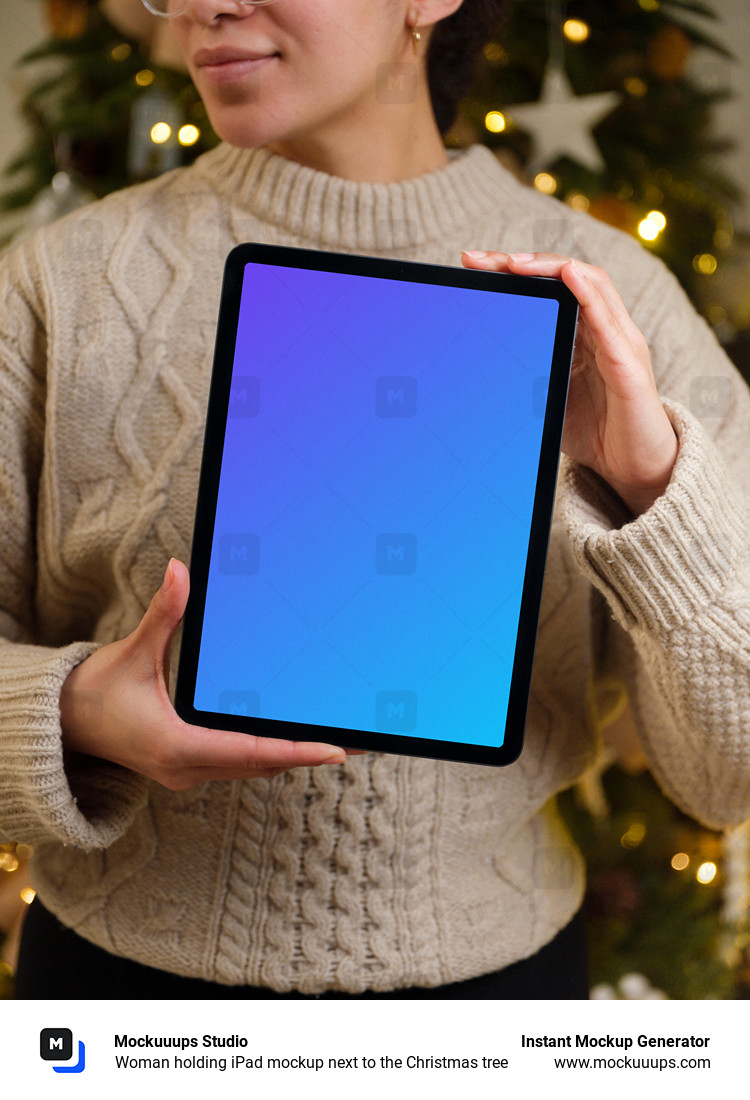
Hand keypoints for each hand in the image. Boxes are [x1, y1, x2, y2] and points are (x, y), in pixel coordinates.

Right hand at [60, 559, 349, 789]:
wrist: (62, 725)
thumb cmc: (94, 691)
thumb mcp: (130, 652)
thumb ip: (162, 615)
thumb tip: (181, 571)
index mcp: (177, 747)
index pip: (253, 751)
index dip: (298, 750)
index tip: (337, 750)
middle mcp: (188, 769)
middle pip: (263, 763)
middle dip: (309, 752)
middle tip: (359, 743)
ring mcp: (188, 773)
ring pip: (254, 767)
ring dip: (294, 754)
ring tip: (339, 742)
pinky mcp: (188, 767)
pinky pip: (240, 763)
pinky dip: (271, 752)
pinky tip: (295, 737)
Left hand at [461, 250, 678, 516]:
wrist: (635, 467)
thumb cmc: (596, 429)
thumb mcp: (549, 395)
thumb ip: (527, 372)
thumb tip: (476, 365)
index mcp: (584, 332)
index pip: (551, 285)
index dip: (514, 270)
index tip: (472, 264)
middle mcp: (605, 328)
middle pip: (567, 276)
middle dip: (523, 262)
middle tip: (479, 260)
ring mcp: (621, 344)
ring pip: (592, 286)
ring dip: (552, 269)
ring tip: (517, 262)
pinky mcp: (630, 367)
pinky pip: (610, 324)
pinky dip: (590, 296)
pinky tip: (571, 277)